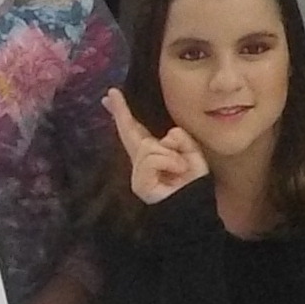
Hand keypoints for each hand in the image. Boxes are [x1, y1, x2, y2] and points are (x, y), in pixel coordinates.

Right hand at [102, 89, 210, 207]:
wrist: (194, 211)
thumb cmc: (193, 184)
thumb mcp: (192, 154)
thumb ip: (180, 140)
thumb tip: (166, 136)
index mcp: (155, 153)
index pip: (137, 129)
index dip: (124, 113)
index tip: (111, 95)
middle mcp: (142, 162)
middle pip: (129, 132)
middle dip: (121, 112)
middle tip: (110, 93)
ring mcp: (139, 173)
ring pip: (149, 146)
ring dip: (172, 154)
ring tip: (181, 168)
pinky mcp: (139, 183)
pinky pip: (153, 158)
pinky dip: (170, 161)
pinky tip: (177, 172)